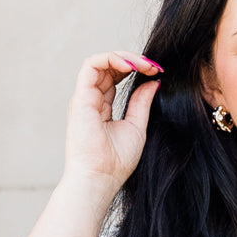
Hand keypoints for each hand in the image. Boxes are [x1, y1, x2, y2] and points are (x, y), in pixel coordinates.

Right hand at [62, 51, 161, 193]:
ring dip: (124, 58)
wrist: (100, 178)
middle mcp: (91, 100)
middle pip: (108, 67)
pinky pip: (91, 65)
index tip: (156, 72)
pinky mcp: (80, 97)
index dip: (135, 70)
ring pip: (100, 62)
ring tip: (144, 65)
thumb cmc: (116, 162)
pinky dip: (111, 59)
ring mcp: (84, 98)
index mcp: (102, 108)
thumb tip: (153, 81)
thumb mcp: (136, 127)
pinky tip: (131, 67)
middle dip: (133, 61)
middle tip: (153, 67)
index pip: (116, 78)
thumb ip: (141, 103)